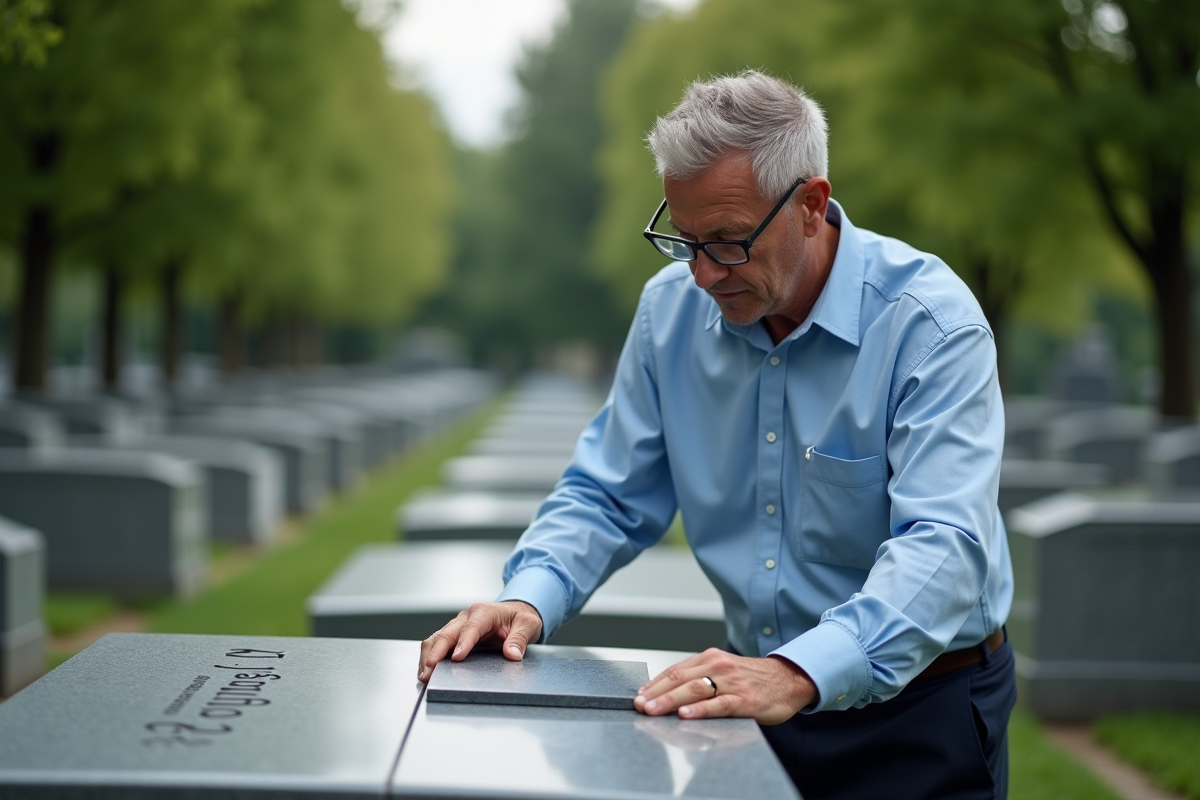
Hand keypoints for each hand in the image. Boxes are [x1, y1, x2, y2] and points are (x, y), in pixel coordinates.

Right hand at [416, 601, 542, 682]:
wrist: (515, 613)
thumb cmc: (519, 618)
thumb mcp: (528, 625)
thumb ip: (519, 639)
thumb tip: (512, 654)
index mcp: (484, 612)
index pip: (471, 628)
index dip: (462, 643)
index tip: (456, 658)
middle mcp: (466, 617)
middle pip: (446, 634)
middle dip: (436, 653)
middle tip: (429, 672)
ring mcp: (458, 626)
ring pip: (436, 638)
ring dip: (428, 656)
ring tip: (424, 675)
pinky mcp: (454, 635)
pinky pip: (437, 644)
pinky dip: (430, 657)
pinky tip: (426, 670)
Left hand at [633, 649, 816, 724]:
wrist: (789, 679)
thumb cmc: (753, 678)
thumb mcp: (724, 670)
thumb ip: (701, 677)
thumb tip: (670, 692)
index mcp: (710, 658)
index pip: (675, 670)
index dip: (654, 684)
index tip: (639, 696)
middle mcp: (718, 666)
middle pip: (680, 679)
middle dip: (656, 693)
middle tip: (639, 705)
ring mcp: (732, 683)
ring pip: (695, 690)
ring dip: (670, 701)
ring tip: (653, 710)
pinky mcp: (745, 700)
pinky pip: (718, 704)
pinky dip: (700, 710)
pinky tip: (685, 715)